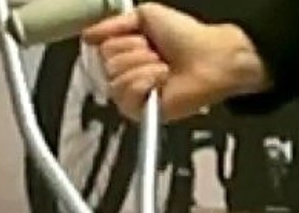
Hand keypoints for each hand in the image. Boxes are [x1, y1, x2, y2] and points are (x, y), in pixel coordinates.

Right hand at [81, 4, 268, 120]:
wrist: (210, 57)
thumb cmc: (187, 36)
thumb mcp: (146, 15)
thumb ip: (113, 24)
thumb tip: (87, 35)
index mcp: (125, 51)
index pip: (100, 48)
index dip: (122, 39)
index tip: (143, 37)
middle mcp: (126, 73)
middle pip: (106, 63)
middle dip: (134, 52)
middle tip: (157, 53)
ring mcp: (133, 94)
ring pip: (115, 79)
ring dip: (143, 66)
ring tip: (163, 67)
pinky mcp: (141, 111)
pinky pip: (126, 96)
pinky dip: (146, 82)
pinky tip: (161, 80)